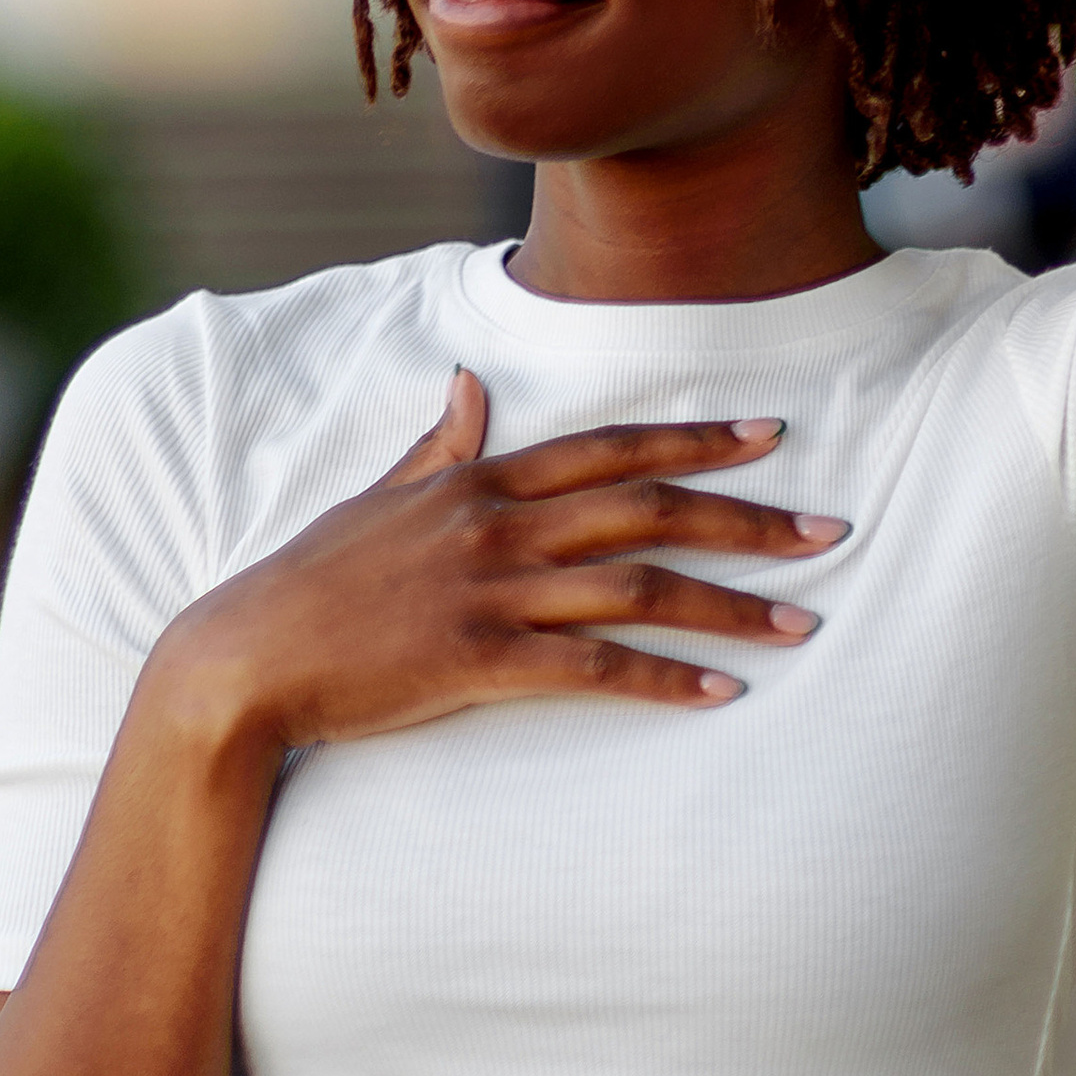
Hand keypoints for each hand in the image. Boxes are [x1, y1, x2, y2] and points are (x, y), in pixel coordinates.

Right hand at [153, 371, 843, 757]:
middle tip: (829, 530)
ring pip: (635, 587)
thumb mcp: (380, 497)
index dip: (694, 441)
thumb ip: (439, 444)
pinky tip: (720, 695)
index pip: (610, 448)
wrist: (246, 657)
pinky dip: (663, 681)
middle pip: (645, 509)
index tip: (770, 436)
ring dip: (728, 606)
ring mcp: (488, 592)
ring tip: (801, 622)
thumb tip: (469, 381)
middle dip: (745, 516)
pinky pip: (591, 671)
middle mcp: (496, 525)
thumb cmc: (314, 580)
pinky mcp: (476, 661)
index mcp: (481, 481)